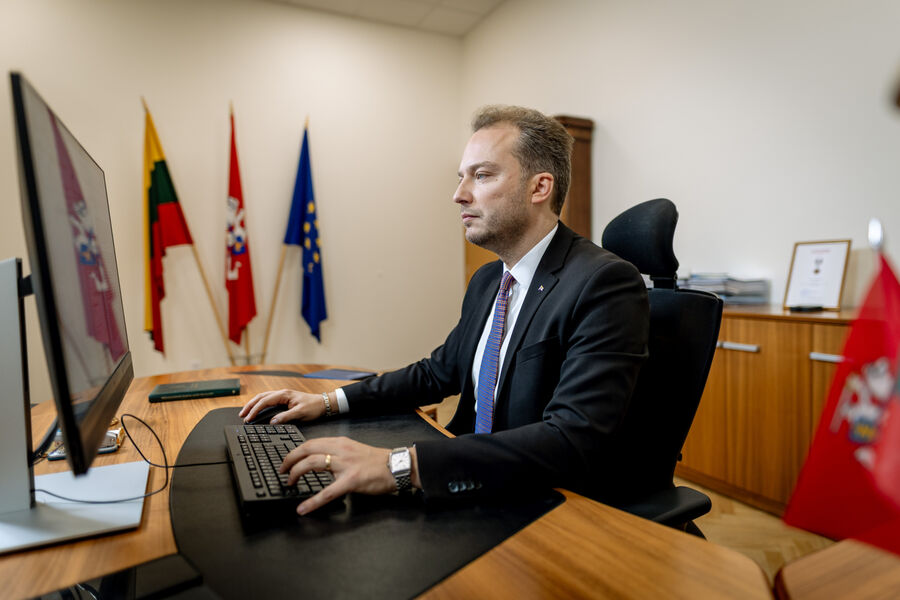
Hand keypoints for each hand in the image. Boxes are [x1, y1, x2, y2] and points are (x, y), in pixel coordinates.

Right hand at [238, 389, 327, 423]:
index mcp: (284, 395)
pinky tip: (257, 409)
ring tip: (245, 412)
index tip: (248, 418)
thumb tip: (272, 422)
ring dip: (253, 404)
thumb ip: (286, 417)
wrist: (324, 404)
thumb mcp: (300, 413)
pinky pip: (268, 400)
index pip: (264, 401)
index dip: (255, 410)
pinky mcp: (284, 399)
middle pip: (261, 397)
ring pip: (263, 397)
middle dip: (250, 405)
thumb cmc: (314, 407)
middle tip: (242, 415)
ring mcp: (282, 395)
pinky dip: (260, 404)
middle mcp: (282, 393)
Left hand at [280, 437, 418, 514]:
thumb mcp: (354, 450)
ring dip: (296, 473)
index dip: (295, 452)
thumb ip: (337, 453)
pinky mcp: (351, 481)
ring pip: (313, 464)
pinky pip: (327, 492)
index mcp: (340, 443)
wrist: (397, 466)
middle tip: (282, 471)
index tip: (287, 461)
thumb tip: (318, 460)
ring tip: (290, 483)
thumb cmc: (377, 461)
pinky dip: (312, 501)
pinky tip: (303, 508)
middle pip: (307, 450)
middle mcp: (341, 450)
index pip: (311, 443)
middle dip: (290, 460)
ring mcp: (345, 465)